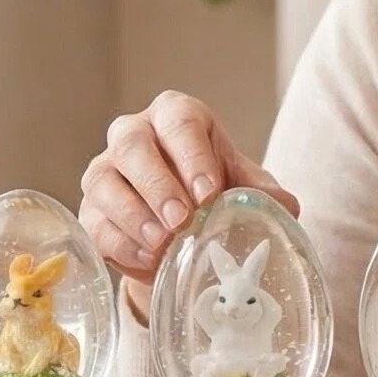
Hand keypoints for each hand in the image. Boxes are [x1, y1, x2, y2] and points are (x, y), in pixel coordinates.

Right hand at [80, 91, 298, 306]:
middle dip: (158, 184)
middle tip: (181, 220)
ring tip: (163, 243)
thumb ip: (262, 191)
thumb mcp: (241, 184)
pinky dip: (120, 242)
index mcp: (176, 116)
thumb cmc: (213, 190)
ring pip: (105, 181)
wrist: (181, 226)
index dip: (193, 157)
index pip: (180, 123)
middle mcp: (134, 134)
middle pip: (132, 145)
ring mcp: (105, 170)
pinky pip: (95, 222)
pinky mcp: (91, 209)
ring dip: (134, 215)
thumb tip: (286, 207)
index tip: (209, 194)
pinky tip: (147, 260)